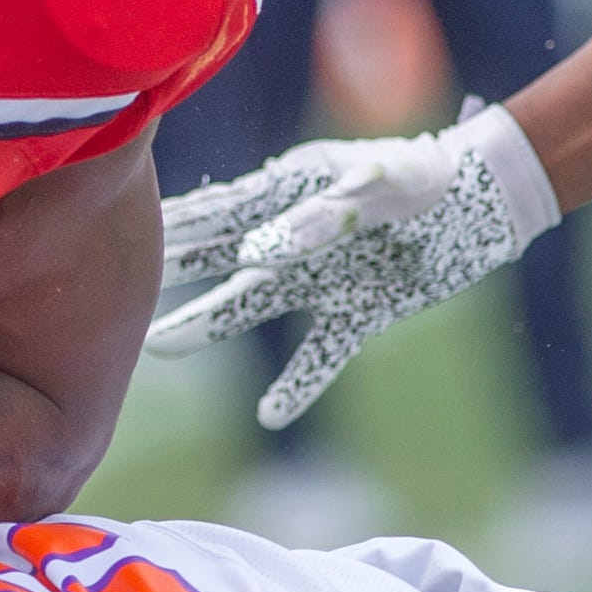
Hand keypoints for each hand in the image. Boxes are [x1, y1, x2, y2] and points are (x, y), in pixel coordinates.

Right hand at [147, 104, 561, 428]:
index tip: (109, 226)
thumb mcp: (376, 185)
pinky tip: (272, 416)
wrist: (488, 197)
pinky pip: (321, 355)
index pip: (213, 210)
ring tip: (158, 348)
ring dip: (206, 326)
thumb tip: (255, 257)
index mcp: (288, 192)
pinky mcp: (359, 312)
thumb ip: (318, 217)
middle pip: (215, 259)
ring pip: (251, 306)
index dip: (166, 222)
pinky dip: (300, 385)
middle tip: (103, 288)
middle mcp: (295, 238)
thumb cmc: (426, 174)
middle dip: (167, 271)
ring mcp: (322, 279)